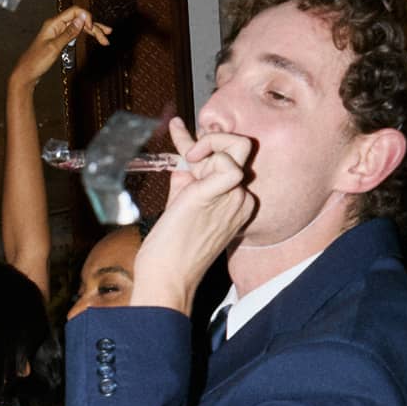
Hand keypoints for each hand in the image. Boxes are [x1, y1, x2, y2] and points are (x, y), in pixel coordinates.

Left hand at [10, 6, 111, 90]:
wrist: (26, 74)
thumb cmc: (36, 62)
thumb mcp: (54, 47)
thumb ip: (69, 33)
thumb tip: (82, 18)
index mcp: (53, 24)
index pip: (75, 12)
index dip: (86, 17)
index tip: (93, 28)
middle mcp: (56, 26)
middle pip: (79, 20)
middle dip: (94, 26)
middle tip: (106, 35)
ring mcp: (57, 33)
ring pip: (78, 28)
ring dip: (92, 32)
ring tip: (105, 38)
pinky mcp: (58, 41)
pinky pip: (74, 35)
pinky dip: (84, 37)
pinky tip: (92, 38)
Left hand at [130, 118, 256, 312]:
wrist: (166, 278)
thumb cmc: (169, 250)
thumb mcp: (180, 205)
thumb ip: (185, 182)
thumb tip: (182, 160)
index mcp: (235, 203)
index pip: (229, 161)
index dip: (205, 142)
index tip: (178, 128)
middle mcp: (240, 199)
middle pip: (238, 149)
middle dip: (210, 142)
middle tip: (187, 154)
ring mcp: (233, 198)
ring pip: (233, 150)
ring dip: (205, 146)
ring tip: (185, 160)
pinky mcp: (215, 196)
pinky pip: (228, 164)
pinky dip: (207, 151)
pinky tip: (189, 155)